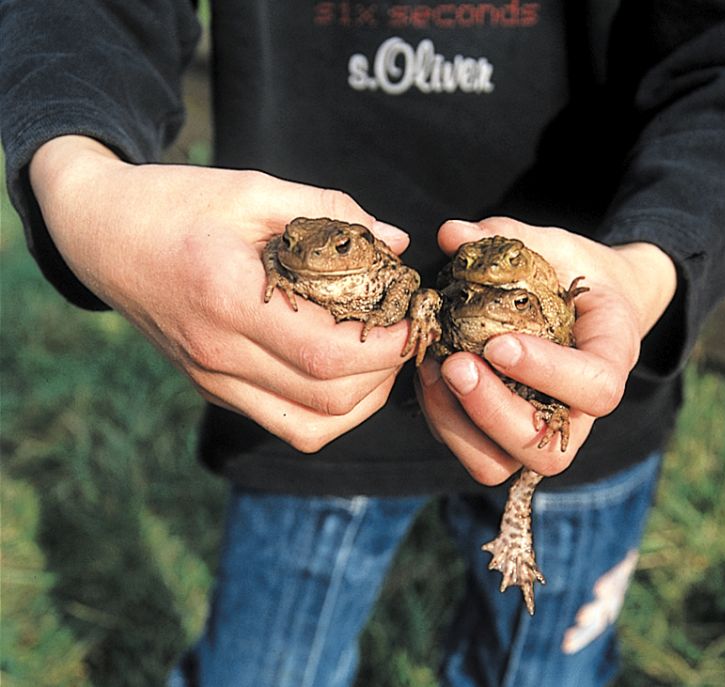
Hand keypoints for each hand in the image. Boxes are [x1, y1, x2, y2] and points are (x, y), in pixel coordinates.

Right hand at [30, 136, 413, 451]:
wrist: (102, 235)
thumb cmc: (174, 205)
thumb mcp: (251, 189)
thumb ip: (327, 211)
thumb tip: (395, 241)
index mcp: (226, 296)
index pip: (326, 353)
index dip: (386, 345)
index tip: (411, 316)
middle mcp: (218, 352)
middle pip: (329, 398)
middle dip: (385, 371)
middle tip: (403, 331)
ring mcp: (213, 378)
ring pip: (312, 426)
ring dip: (362, 399)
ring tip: (380, 355)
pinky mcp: (214, 387)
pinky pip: (285, 422)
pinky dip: (329, 410)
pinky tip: (343, 371)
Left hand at [415, 217, 677, 483]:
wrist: (584, 303)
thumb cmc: (572, 273)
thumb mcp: (554, 246)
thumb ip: (509, 237)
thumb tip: (451, 233)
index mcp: (611, 358)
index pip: (596, 388)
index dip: (547, 373)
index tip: (499, 343)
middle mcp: (580, 412)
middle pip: (548, 452)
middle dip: (493, 410)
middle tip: (456, 363)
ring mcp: (540, 430)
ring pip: (503, 465)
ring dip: (459, 424)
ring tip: (434, 370)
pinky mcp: (502, 435)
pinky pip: (472, 452)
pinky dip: (442, 420)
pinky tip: (427, 375)